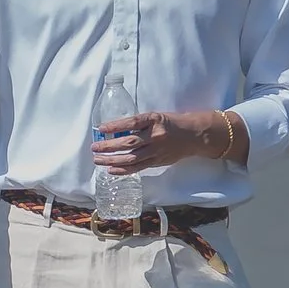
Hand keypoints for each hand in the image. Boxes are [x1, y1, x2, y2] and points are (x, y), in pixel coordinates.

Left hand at [91, 109, 228, 174]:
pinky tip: (111, 170)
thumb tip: (115, 130)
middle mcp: (155, 136)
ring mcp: (157, 150)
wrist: (194, 135)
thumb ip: (139, 123)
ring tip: (97, 160)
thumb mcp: (157, 117)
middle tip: (94, 148)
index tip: (101, 129)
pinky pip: (138, 167)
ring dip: (112, 160)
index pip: (132, 123)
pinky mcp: (157, 161)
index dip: (115, 126)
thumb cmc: (172, 123)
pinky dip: (123, 170)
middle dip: (109, 146)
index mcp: (154, 120)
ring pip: (131, 157)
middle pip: (129, 142)